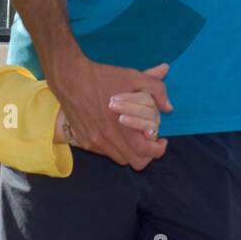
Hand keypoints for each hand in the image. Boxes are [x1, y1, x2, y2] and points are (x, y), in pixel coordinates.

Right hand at [49, 55, 171, 170]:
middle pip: (135, 162)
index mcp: (123, 126)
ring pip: (119, 158)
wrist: (71, 77)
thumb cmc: (104, 77)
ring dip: (128, 150)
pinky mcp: (83, 141)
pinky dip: (112, 146)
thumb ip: (157, 90)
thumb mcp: (134, 77)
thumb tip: (169, 108)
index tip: (160, 140)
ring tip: (131, 135)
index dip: (158, 149)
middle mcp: (108, 139)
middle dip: (145, 153)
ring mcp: (94, 142)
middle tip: (147, 139)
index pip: (146, 153)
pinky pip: (104, 152)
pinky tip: (113, 130)